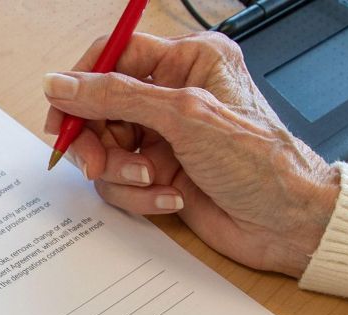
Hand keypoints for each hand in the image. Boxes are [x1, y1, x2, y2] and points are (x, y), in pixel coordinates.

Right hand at [43, 32, 340, 277]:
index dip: (81, 85)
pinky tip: (172, 198)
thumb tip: (62, 85)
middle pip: (100, 109)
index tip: (62, 116)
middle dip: (99, 142)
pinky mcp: (158, 174)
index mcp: (186, 62)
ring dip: (123, 173)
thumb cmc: (259, 163)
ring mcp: (163, 138)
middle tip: (99, 163)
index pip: (113, 57)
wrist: (285, 224)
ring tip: (153, 180)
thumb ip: (116, 96)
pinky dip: (139, 195)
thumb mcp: (183, 117)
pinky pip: (120, 182)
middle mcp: (171, 97)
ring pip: (105, 150)